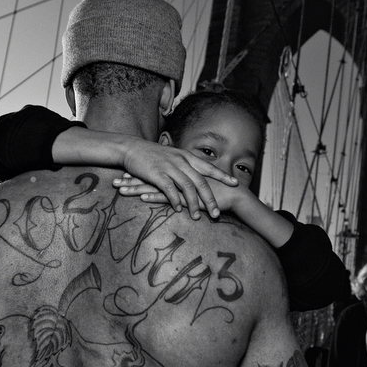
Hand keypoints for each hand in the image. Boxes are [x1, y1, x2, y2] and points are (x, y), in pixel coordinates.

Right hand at [116, 140, 237, 218]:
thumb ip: (185, 164)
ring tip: (197, 217)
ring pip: (187, 187)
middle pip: (201, 181)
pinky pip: (169, 189)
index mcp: (186, 156)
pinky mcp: (157, 174)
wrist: (131, 148)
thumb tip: (196, 173)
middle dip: (210, 199)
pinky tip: (178, 209)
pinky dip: (175, 200)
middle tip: (217, 213)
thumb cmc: (152, 154)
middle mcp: (181, 161)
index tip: (235, 183)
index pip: (209, 167)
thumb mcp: (172, 155)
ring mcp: (169, 167)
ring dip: (193, 204)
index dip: (222, 176)